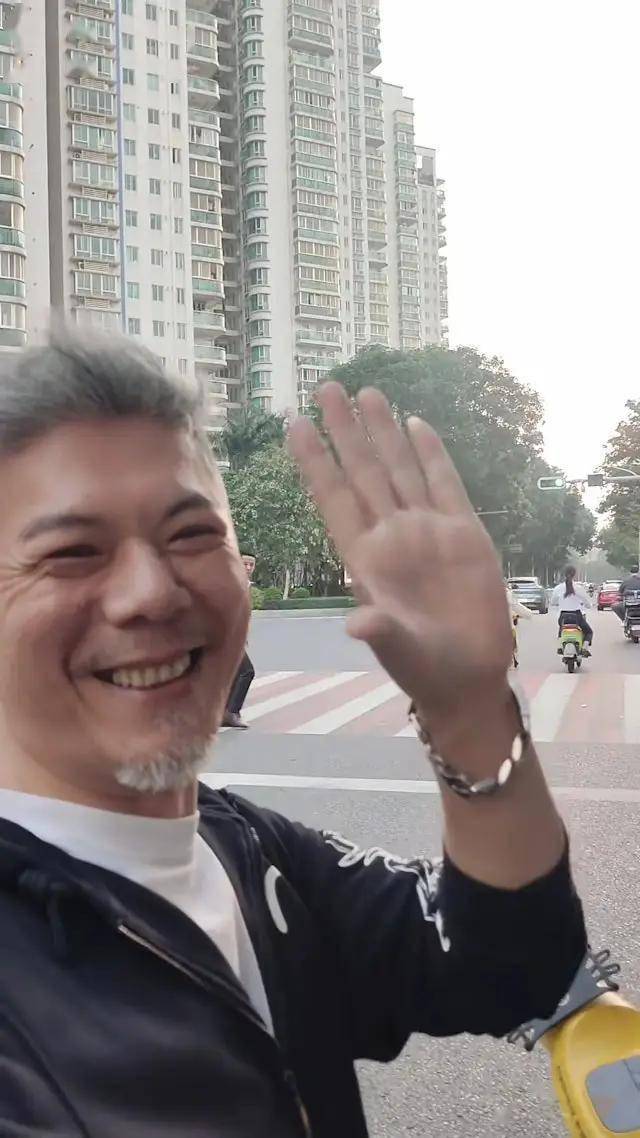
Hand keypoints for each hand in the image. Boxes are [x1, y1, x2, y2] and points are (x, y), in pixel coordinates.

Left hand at [288, 383, 511, 723]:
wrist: (469, 676)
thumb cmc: (425, 668)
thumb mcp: (400, 650)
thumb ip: (382, 631)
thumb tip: (357, 626)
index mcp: (365, 558)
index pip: (333, 497)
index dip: (316, 460)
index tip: (294, 422)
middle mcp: (391, 535)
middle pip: (362, 471)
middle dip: (345, 429)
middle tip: (326, 385)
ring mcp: (427, 530)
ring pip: (399, 468)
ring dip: (383, 431)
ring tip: (367, 391)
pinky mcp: (464, 533)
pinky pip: (444, 483)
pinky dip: (431, 453)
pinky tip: (416, 422)